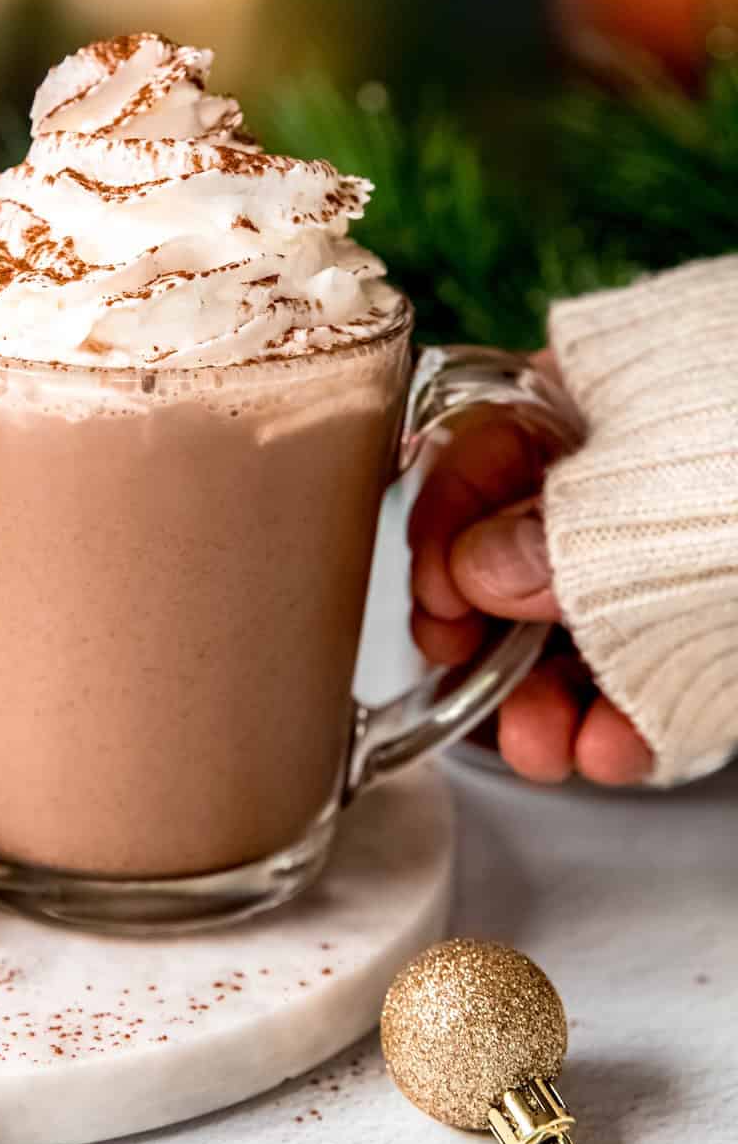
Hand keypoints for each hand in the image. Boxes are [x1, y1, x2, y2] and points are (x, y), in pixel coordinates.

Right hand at [408, 355, 652, 784]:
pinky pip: (647, 673)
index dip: (444, 530)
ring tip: (540, 747)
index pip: (479, 448)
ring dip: (543, 700)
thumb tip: (470, 572)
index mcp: (592, 395)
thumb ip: (553, 532)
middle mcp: (620, 469)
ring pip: (576, 627)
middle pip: (515, 554)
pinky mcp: (708, 620)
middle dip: (485, 635)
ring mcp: (665, 546)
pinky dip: (621, 722)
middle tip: (459, 673)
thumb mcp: (645, 488)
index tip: (435, 602)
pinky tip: (608, 748)